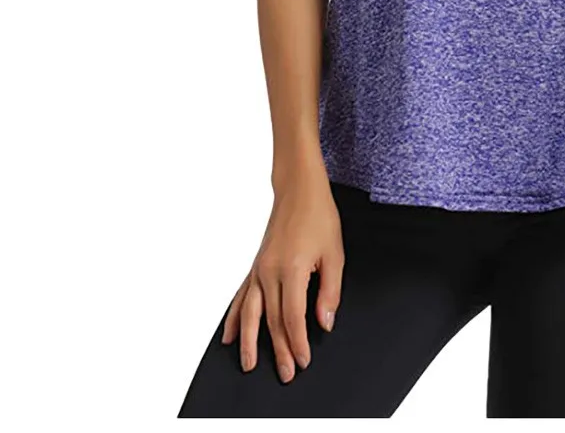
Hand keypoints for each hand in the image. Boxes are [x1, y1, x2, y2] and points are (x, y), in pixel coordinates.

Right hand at [221, 165, 343, 382]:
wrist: (299, 190)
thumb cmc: (319, 216)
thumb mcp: (335, 254)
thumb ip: (330, 292)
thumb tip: (325, 323)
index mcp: (291, 269)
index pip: (292, 317)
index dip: (298, 342)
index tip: (304, 360)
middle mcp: (269, 271)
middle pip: (271, 320)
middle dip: (278, 350)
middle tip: (286, 373)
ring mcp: (259, 269)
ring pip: (251, 313)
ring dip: (250, 341)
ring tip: (249, 365)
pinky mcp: (255, 265)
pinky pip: (241, 296)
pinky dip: (235, 317)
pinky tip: (230, 335)